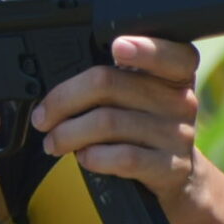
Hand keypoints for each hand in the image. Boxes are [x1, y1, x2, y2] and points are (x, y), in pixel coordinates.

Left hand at [31, 35, 202, 208]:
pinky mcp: (170, 167)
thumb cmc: (143, 127)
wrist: (174, 176)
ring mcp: (177, 134)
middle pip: (109, 83)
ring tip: (54, 142)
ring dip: (68, 134)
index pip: (171, 53)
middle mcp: (180, 100)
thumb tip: (55, 92)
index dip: (144, 49)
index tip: (117, 47)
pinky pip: (123, 157)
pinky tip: (84, 157)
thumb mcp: (138, 96)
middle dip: (63, 101)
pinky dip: (93, 157)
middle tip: (43, 118)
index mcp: (172, 73)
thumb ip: (110, 81)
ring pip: (108, 123)